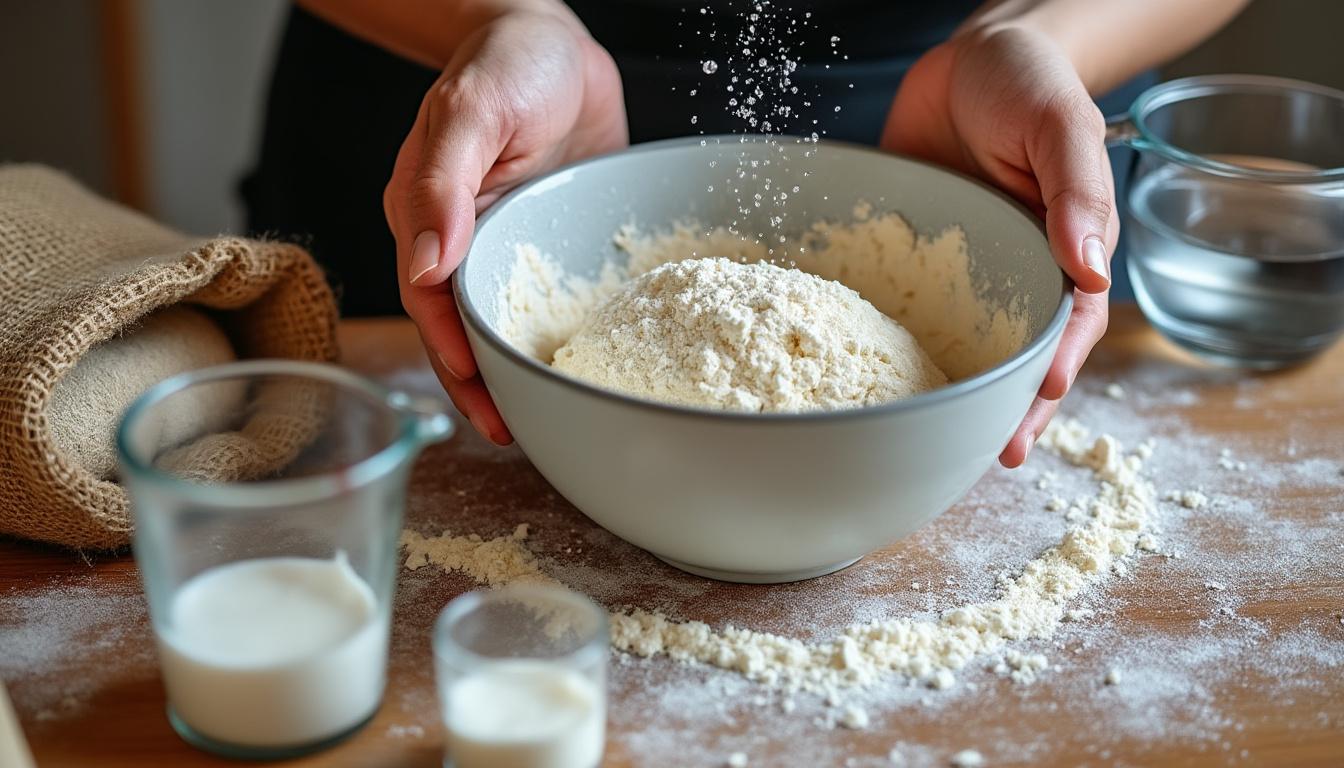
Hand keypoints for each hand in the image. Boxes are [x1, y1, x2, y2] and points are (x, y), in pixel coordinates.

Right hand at [384, 11, 626, 443]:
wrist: (553, 40)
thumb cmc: (505, 63)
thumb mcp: (470, 113)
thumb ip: (442, 183)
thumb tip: (424, 266)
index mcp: (428, 217)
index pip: (433, 305)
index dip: (453, 357)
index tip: (481, 401)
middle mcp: (464, 240)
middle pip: (465, 328)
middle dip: (482, 385)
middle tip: (512, 434)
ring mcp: (508, 243)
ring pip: (507, 321)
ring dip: (517, 371)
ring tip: (544, 419)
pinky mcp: (549, 240)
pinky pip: (551, 295)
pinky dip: (558, 333)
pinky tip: (586, 364)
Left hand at [881, 24, 1115, 467]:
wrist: (966, 56)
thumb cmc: (1029, 82)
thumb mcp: (1061, 126)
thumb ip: (1077, 192)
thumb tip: (1090, 268)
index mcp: (1064, 249)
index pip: (1069, 322)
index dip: (1056, 366)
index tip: (1039, 403)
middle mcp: (1014, 269)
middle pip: (1017, 351)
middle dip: (1011, 406)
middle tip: (997, 454)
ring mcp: (961, 269)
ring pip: (961, 343)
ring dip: (955, 392)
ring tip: (939, 442)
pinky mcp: (911, 255)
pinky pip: (903, 303)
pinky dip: (894, 344)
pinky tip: (872, 376)